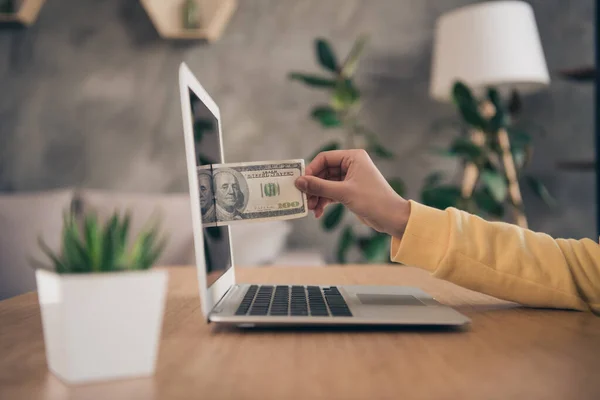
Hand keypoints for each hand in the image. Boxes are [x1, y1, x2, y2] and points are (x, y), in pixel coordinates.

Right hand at [295, 149, 410, 237]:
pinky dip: (324, 201)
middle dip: (313, 187)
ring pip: (326, 184)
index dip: (311, 170)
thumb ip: (319, 187)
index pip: (325, 158)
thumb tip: (299, 182)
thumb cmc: (373, 200)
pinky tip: (318, 212)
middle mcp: (351, 165)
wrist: (391, 218)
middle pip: (323, 172)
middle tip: (304, 199)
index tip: (301, 183)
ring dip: (317, 196)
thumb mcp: (343, 193)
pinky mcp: (350, 191)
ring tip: (311, 208)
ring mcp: (350, 178)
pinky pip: (331, 193)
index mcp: (353, 157)